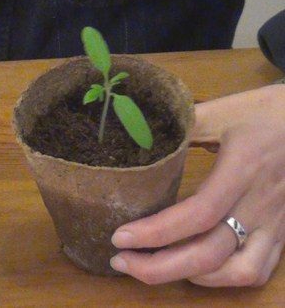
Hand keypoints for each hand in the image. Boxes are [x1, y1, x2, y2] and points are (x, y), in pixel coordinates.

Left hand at [109, 84, 284, 286]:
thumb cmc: (268, 112)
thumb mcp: (223, 110)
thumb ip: (183, 124)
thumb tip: (138, 130)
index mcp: (242, 170)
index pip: (198, 213)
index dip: (156, 232)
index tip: (120, 237)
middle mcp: (260, 203)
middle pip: (210, 253)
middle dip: (159, 267)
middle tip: (121, 261)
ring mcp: (275, 223)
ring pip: (237, 271)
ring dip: (191, 276)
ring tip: (153, 266)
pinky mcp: (283, 231)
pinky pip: (258, 270)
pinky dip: (224, 278)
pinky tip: (197, 270)